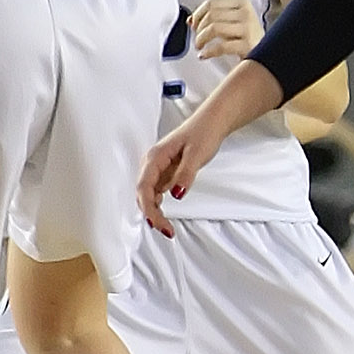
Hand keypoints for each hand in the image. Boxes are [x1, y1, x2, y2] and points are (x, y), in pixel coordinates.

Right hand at [137, 110, 227, 237]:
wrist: (210, 123)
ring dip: (155, 212)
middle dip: (151, 214)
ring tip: (167, 228)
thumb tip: (176, 195)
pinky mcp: (164, 173)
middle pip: (143, 194)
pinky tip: (165, 217)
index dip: (148, 208)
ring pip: (148, 195)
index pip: (144, 187)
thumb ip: (185, 175)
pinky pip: (156, 193)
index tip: (157, 224)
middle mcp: (152, 163)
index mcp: (155, 157)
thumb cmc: (203, 132)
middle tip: (167, 231)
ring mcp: (157, 169)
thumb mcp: (197, 155)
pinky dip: (159, 206)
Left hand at [190, 0, 262, 59]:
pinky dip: (208, 52)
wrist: (267, 57)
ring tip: (200, 46)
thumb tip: (191, 20)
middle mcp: (246, 13)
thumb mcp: (230, 24)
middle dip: (199, 28)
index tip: (193, 25)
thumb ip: (212, 19)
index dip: (197, 15)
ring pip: (214, 28)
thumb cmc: (247, 40)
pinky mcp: (248, 45)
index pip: (211, 3)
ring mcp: (249, 28)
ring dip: (201, 39)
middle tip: (197, 39)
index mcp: (242, 3)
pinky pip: (220, 46)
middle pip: (211, 15)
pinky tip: (204, 55)